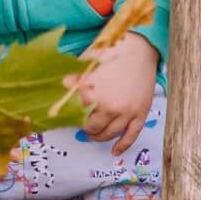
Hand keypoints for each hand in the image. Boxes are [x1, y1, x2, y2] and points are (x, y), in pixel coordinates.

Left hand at [70, 34, 158, 154]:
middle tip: (81, 126)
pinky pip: (131, 135)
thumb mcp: (87, 63)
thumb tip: (59, 90)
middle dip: (85, 128)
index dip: (70, 117)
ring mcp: (126, 112)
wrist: (141, 49)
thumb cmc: (113, 52)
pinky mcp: (140, 113)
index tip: (67, 118)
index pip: (75, 115)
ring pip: (109, 134)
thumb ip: (73, 79)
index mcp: (92, 93)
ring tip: (93, 135)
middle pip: (92, 127)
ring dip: (99, 137)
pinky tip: (115, 151)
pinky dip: (122, 145)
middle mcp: (109, 105)